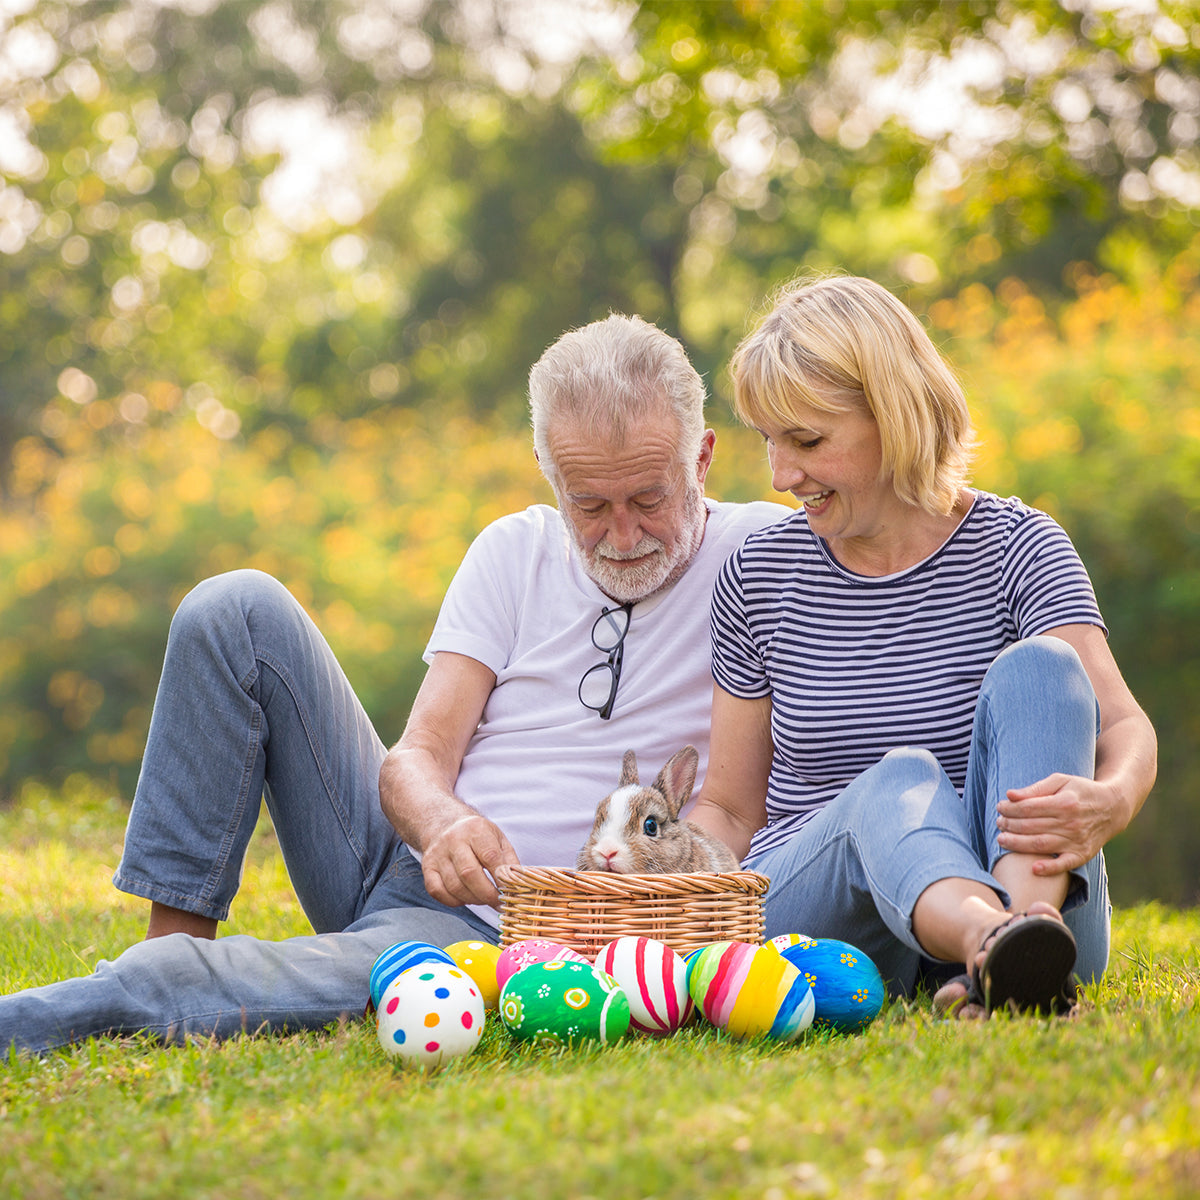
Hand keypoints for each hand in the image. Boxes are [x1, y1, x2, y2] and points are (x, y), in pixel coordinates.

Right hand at [420, 812, 519, 907]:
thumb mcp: (498, 838)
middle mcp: (453, 840)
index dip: (502, 879)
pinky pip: (438, 891)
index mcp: (476, 829)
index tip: (510, 893)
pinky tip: (465, 898)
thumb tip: (519, 885)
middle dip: (487, 894)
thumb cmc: (476, 835)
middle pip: (469, 873)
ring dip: (472, 899)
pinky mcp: (427, 867)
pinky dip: (453, 901)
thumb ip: (509, 861)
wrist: (444, 824)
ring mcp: (438, 854)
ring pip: (454, 886)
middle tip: (498, 903)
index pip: (490, 857)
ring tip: (483, 899)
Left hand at [996, 773, 1117, 874]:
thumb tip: (1010, 795)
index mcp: (1064, 803)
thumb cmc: (1081, 791)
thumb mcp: (1060, 781)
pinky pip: (1065, 864)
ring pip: (1041, 845)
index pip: (1028, 808)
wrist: (1114, 807)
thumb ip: (1035, 788)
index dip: (1010, 808)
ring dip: (1018, 844)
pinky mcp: (1083, 854)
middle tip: (998, 823)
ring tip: (1001, 840)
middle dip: (1009, 825)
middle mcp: (1071, 823)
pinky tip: (1033, 869)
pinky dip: (1050, 868)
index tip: (1000, 807)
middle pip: (1031, 826)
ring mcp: (1077, 840)